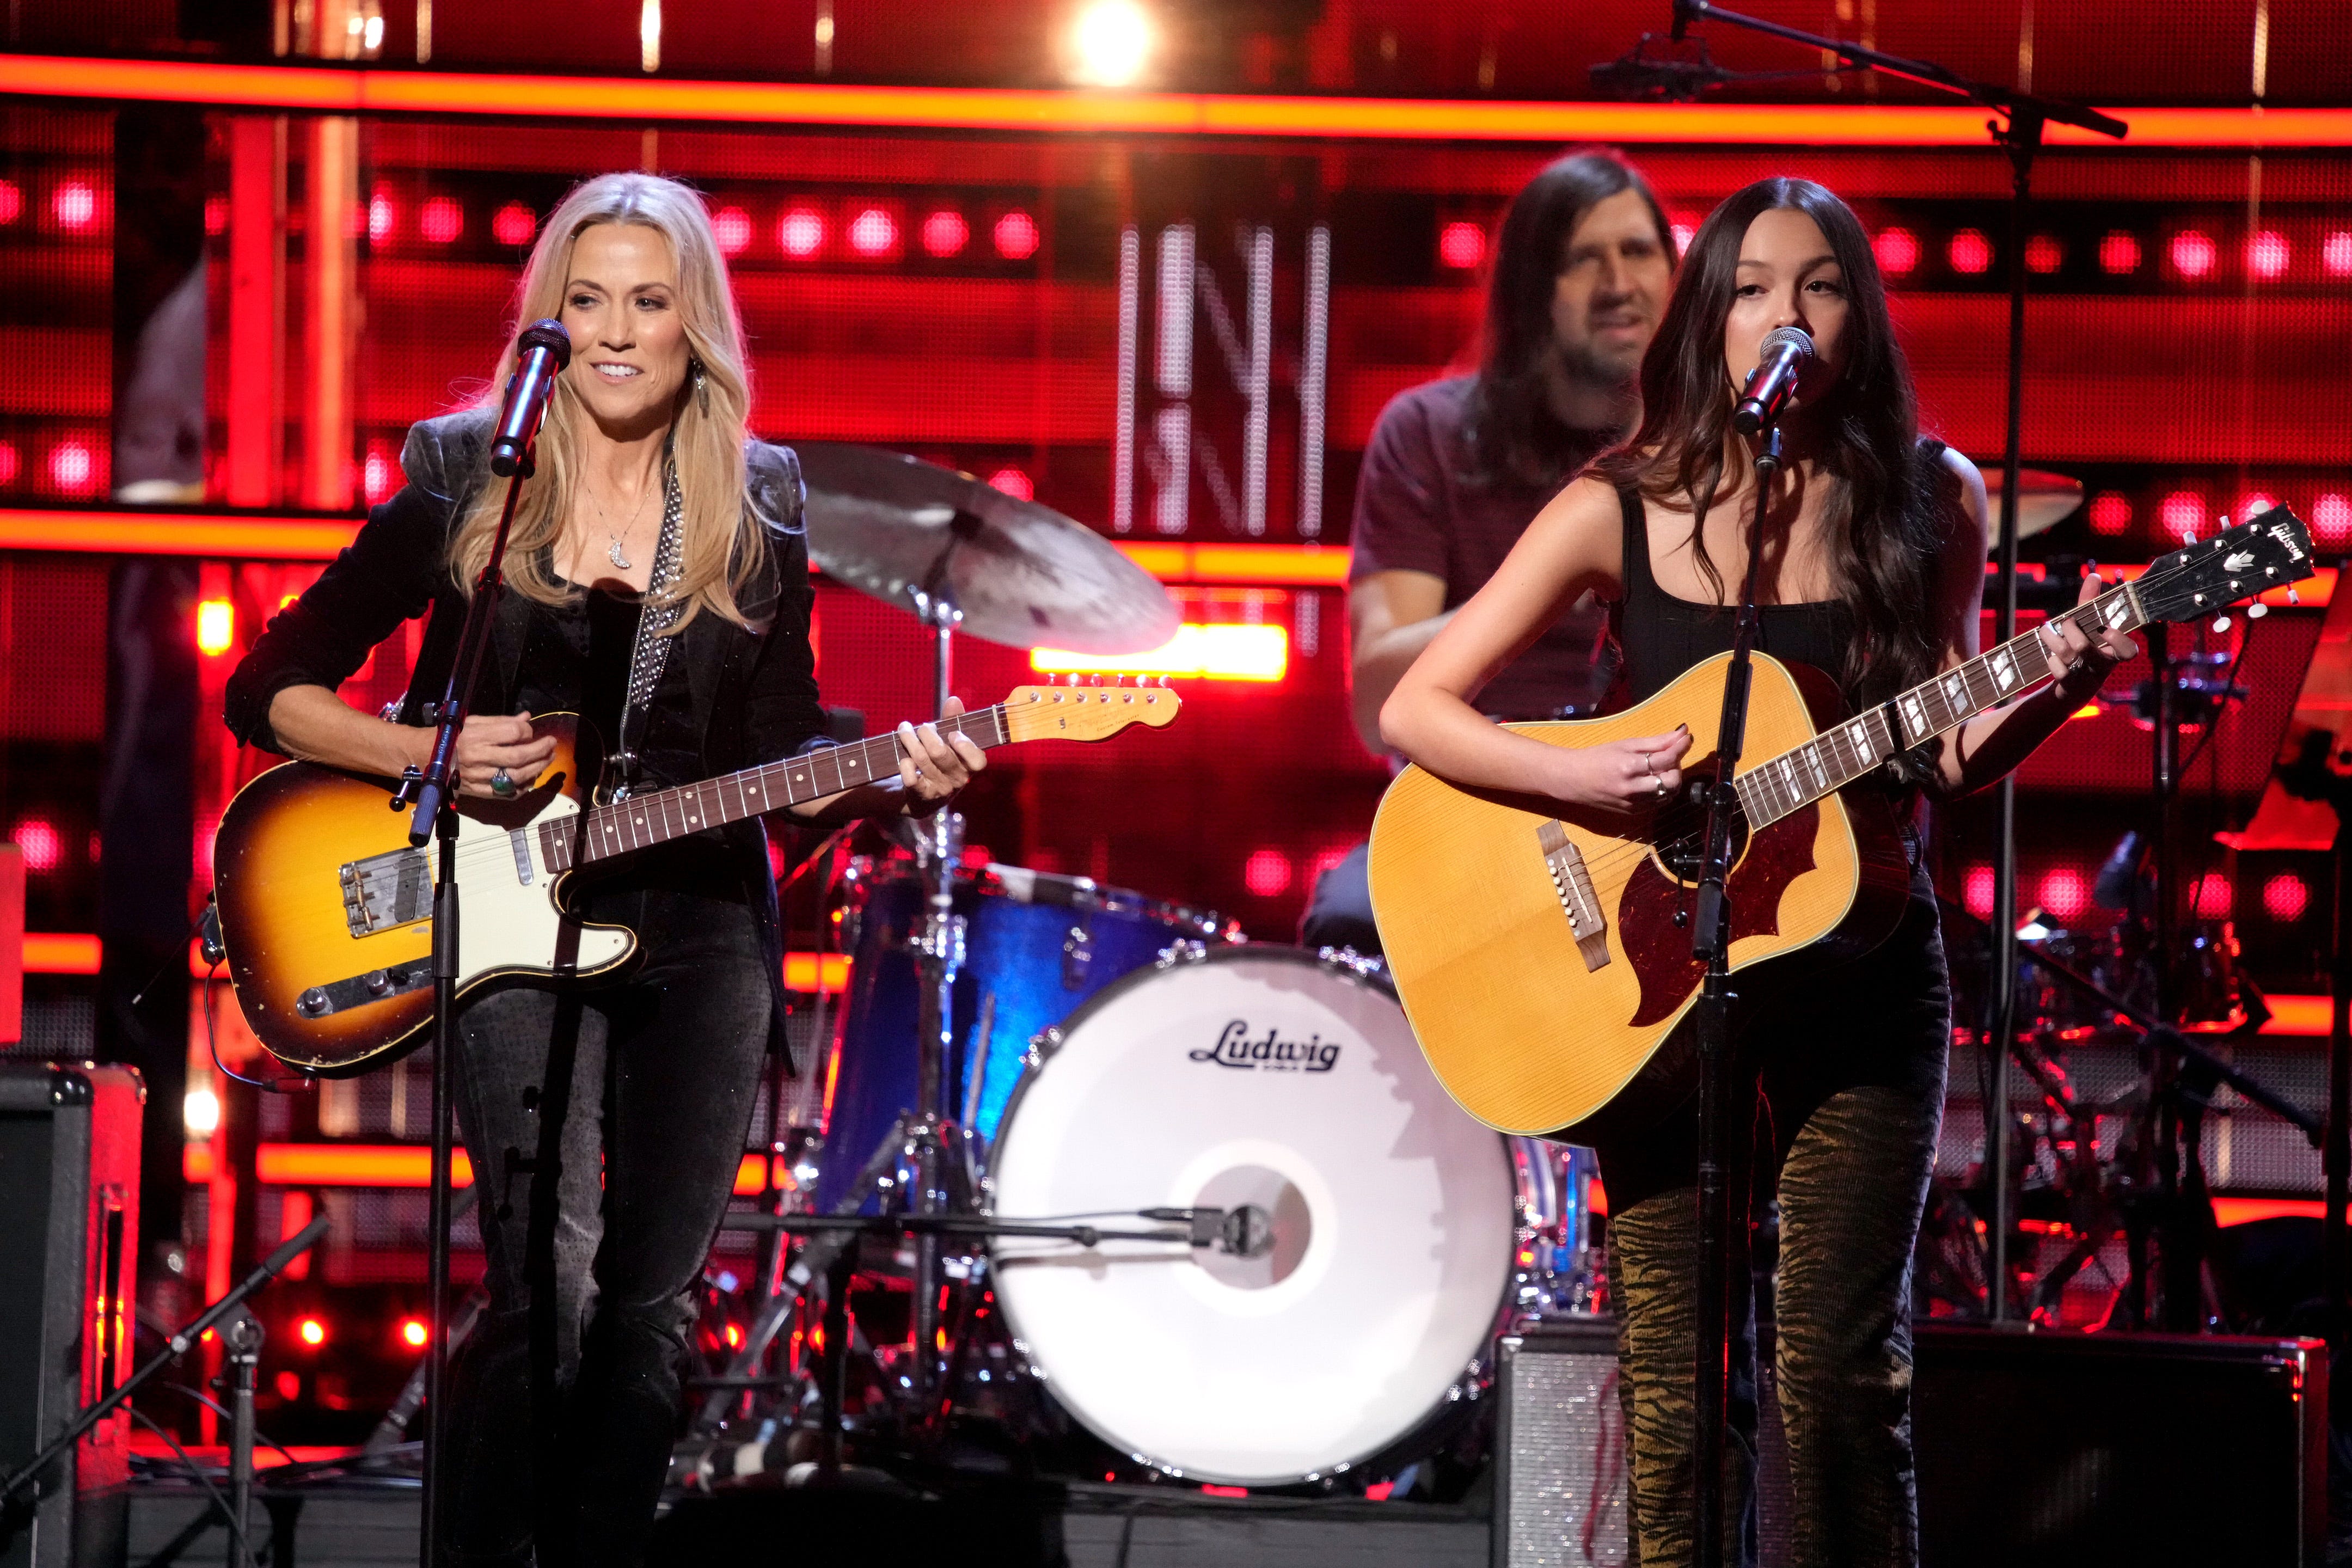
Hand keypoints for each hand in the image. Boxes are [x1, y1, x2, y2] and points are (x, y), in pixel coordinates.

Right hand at [444, 713, 555, 797]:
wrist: (424, 756)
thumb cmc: (451, 735)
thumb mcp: (473, 722)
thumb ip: (501, 721)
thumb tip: (527, 718)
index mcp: (475, 737)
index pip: (512, 733)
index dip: (527, 731)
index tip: (531, 730)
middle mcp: (477, 758)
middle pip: (518, 757)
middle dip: (540, 751)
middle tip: (552, 745)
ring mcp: (478, 777)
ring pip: (516, 776)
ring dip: (537, 768)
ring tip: (547, 759)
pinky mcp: (478, 792)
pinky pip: (507, 793)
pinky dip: (523, 787)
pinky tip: (531, 778)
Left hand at [896, 696, 987, 816]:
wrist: (921, 798)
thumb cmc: (940, 764)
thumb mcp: (951, 744)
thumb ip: (955, 721)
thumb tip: (954, 700)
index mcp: (969, 766)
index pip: (978, 761)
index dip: (965, 746)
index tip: (952, 734)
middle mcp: (957, 780)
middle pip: (940, 752)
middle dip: (926, 732)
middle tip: (922, 727)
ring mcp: (939, 789)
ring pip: (921, 758)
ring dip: (909, 738)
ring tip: (904, 729)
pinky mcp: (921, 795)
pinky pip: (910, 777)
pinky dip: (904, 763)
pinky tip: (904, 757)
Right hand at [1557, 725, 1692, 815]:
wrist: (1573, 779)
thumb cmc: (1598, 757)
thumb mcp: (1626, 744)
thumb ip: (1656, 741)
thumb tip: (1682, 732)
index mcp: (1629, 767)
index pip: (1667, 759)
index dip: (1681, 747)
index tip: (1687, 738)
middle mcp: (1633, 788)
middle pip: (1673, 781)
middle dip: (1677, 767)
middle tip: (1669, 756)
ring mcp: (1633, 803)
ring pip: (1669, 794)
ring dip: (1671, 780)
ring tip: (1660, 769)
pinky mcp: (1633, 812)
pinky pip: (1658, 803)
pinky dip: (1662, 791)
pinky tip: (1652, 781)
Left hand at [2039, 572, 2138, 703]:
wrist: (2072, 690)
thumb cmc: (2084, 651)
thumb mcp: (2089, 628)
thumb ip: (2091, 603)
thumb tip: (2093, 575)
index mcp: (2113, 653)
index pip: (2129, 652)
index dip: (2119, 640)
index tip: (2105, 628)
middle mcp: (2101, 666)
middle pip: (2084, 647)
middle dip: (2069, 629)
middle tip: (2066, 621)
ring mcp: (2085, 678)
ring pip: (2065, 654)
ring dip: (2052, 637)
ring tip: (2046, 629)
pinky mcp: (2068, 686)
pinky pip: (2056, 669)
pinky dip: (2050, 658)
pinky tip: (2050, 654)